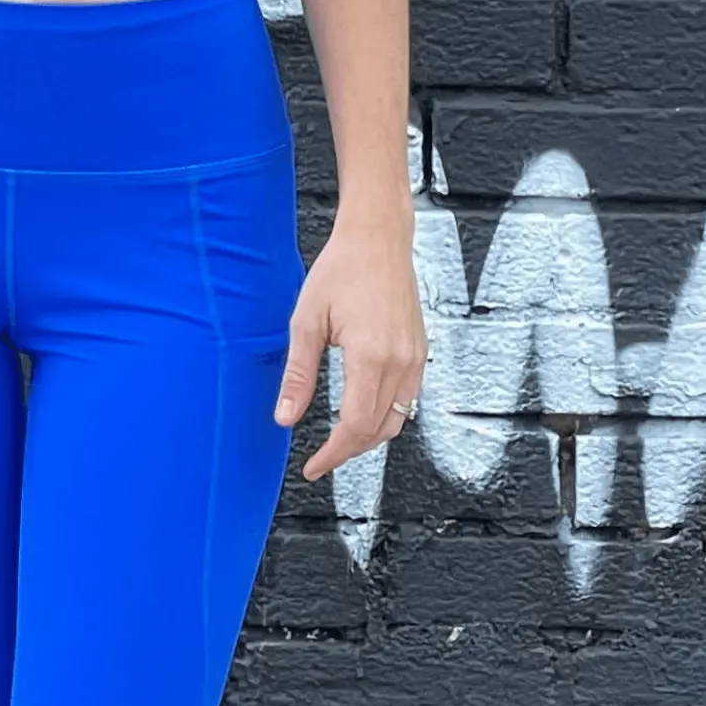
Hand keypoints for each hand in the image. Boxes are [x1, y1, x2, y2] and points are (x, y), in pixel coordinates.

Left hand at [274, 202, 427, 477]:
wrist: (378, 237)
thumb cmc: (343, 269)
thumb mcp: (306, 322)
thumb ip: (298, 375)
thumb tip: (286, 417)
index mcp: (372, 356)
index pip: (356, 426)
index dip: (334, 454)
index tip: (314, 468)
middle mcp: (401, 361)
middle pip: (377, 431)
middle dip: (348, 451)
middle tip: (320, 459)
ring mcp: (415, 357)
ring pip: (397, 420)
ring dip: (367, 438)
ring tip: (339, 442)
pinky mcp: (420, 351)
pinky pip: (407, 400)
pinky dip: (385, 417)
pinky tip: (362, 415)